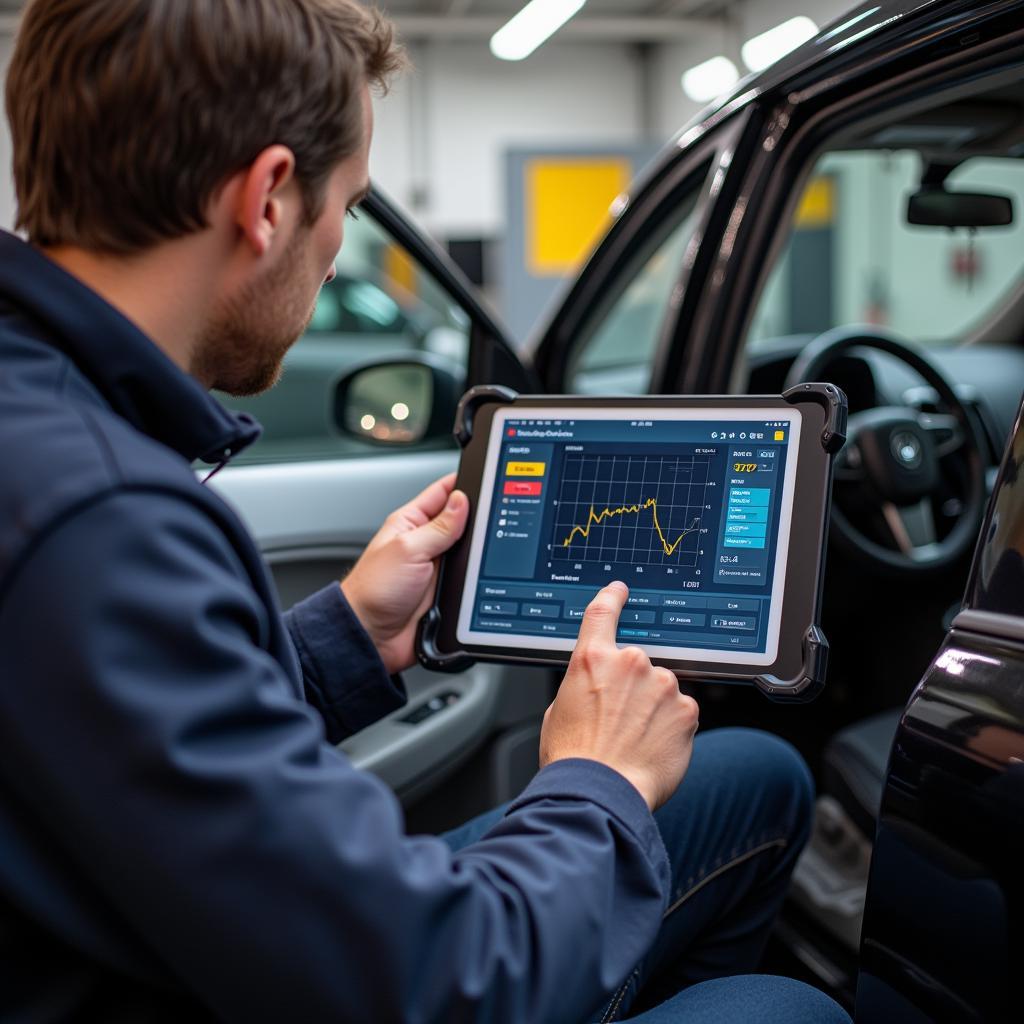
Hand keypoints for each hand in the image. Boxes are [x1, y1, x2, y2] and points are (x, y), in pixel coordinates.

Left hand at [341, 473, 468, 673]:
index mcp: (411, 522)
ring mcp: (438, 567)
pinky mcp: (447, 590)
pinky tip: (480, 577)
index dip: (463, 483)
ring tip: (479, 553)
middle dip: (477, 520)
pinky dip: (477, 577)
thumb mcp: (408, 549)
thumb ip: (439, 526)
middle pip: (462, 521)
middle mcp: (426, 542)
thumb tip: (462, 501)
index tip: (486, 479)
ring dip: (477, 552)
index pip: (442, 492)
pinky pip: (470, 577)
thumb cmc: (373, 591)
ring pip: (470, 550)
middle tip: (490, 520)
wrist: (373, 637)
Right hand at [539, 582, 698, 811]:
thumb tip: (594, 687)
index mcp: (592, 659)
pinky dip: (670, 726)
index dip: (613, 597)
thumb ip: (582, 685)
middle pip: (636, 664)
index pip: (602, 613)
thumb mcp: (560, 710)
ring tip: (633, 740)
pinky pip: (680, 711)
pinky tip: (652, 747)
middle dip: (631, 688)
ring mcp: (662, 685)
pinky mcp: (686, 709)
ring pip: (660, 690)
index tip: (620, 591)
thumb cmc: (574, 758)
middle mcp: (630, 663)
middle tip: (617, 721)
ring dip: (652, 708)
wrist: (600, 792)